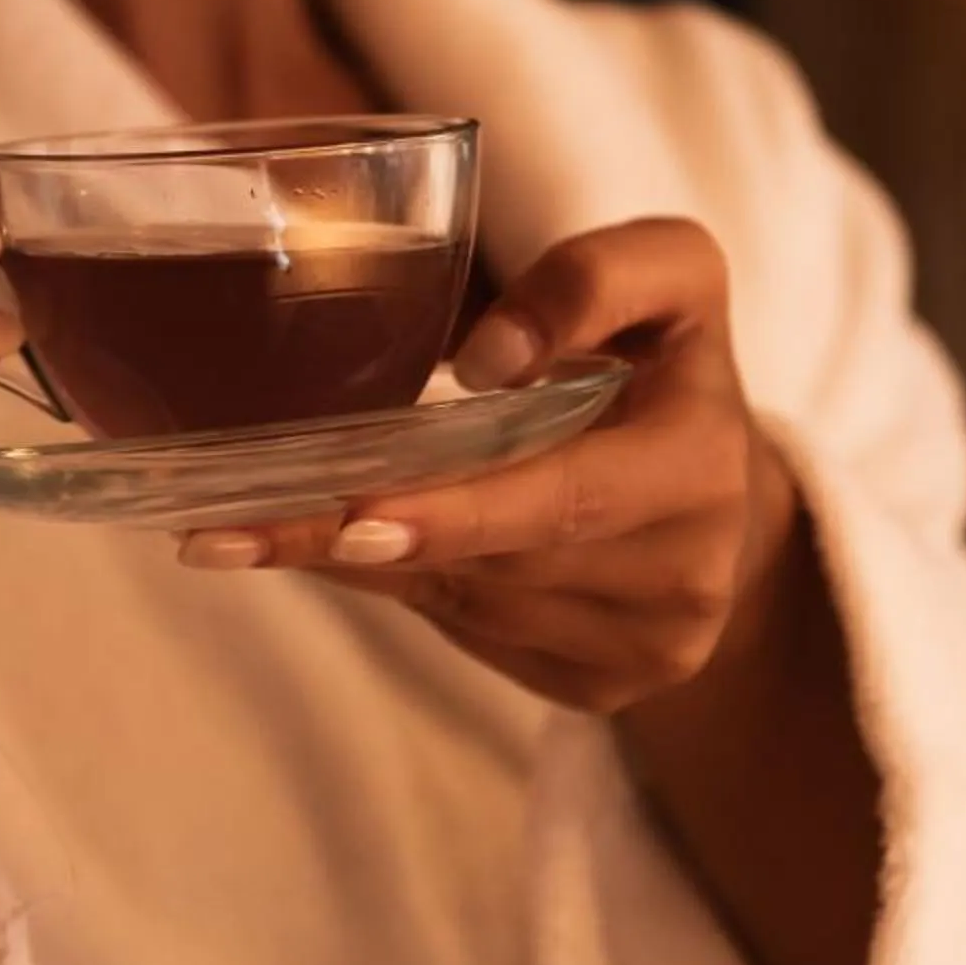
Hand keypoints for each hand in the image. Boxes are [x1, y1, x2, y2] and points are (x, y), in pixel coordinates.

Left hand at [179, 219, 881, 964]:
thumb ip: (597, 277)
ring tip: (249, 523)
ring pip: (473, 604)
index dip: (463, 508)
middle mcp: (689, 572)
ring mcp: (649, 648)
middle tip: (238, 529)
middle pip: (503, 562)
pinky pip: (473, 637)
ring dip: (362, 563)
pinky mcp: (605, 686)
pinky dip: (400, 588)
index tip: (354, 514)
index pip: (574, 492)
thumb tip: (487, 357)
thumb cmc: (667, 364)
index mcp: (702, 460)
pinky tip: (344, 548)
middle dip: (367, 543)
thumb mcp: (669, 278)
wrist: (726, 495)